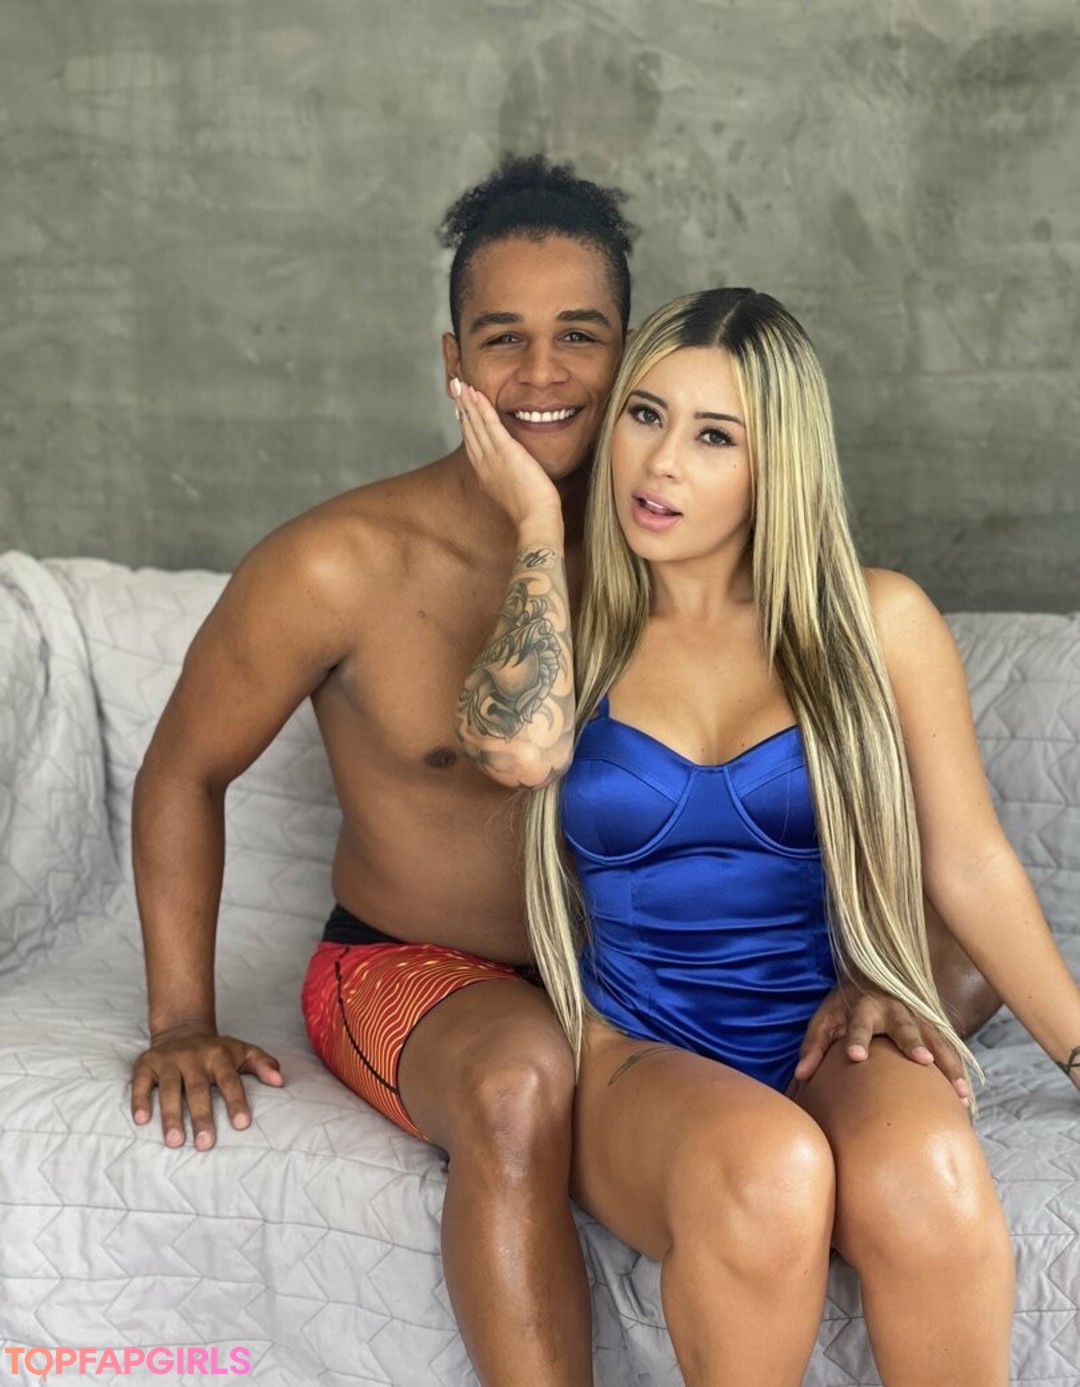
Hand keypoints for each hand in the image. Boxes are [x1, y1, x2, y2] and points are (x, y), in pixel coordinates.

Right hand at [131, 1023, 283, 1149]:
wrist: (182, 1028)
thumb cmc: (217, 1051)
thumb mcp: (243, 1051)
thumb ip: (263, 1064)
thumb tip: (281, 1080)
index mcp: (218, 1055)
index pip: (229, 1080)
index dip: (236, 1101)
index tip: (242, 1125)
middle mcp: (192, 1057)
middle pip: (198, 1090)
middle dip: (202, 1117)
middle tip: (206, 1144)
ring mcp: (168, 1061)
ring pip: (169, 1089)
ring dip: (171, 1115)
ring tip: (175, 1142)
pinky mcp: (146, 1064)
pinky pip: (141, 1083)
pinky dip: (140, 1100)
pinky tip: (142, 1120)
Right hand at [452, 378, 561, 533]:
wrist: (535, 519)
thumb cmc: (532, 512)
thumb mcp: (515, 493)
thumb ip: (511, 480)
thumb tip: (516, 474)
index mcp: (485, 474)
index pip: (473, 443)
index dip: (466, 424)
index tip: (462, 410)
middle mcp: (484, 464)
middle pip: (469, 430)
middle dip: (462, 408)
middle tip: (455, 389)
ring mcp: (492, 457)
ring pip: (476, 424)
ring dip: (467, 402)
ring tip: (460, 384)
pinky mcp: (505, 451)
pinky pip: (490, 424)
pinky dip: (481, 407)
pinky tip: (476, 393)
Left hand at [794, 980, 970, 1104]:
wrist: (870, 978)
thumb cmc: (844, 1007)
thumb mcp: (824, 1020)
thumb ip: (814, 1046)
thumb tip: (801, 1075)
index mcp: (863, 1008)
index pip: (858, 1024)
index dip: (857, 1038)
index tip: (857, 1056)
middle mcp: (894, 1010)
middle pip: (904, 1027)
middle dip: (913, 1042)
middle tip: (923, 1061)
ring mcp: (918, 1018)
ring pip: (936, 1040)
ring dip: (948, 1064)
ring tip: (959, 1092)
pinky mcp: (933, 1027)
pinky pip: (949, 1049)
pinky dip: (958, 1069)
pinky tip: (965, 1095)